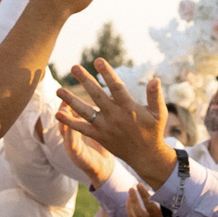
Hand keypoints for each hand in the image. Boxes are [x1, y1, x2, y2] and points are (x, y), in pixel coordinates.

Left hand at [59, 60, 173, 179]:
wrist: (145, 155)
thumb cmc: (153, 130)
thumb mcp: (159, 113)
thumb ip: (155, 96)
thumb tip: (155, 79)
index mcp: (128, 107)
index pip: (116, 87)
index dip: (107, 73)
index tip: (98, 60)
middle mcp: (114, 116)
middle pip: (97, 95)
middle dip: (85, 80)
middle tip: (74, 67)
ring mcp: (105, 127)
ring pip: (85, 111)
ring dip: (71, 100)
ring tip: (58, 90)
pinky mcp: (99, 136)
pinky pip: (82, 128)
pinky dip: (69, 122)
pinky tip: (58, 114)